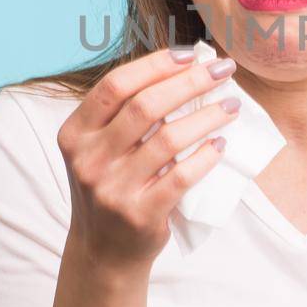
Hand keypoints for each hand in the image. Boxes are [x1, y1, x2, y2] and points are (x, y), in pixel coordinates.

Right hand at [54, 45, 240, 269]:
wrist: (103, 252)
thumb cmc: (110, 187)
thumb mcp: (99, 149)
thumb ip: (126, 114)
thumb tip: (184, 68)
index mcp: (75, 134)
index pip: (116, 86)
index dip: (155, 65)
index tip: (190, 55)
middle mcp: (88, 159)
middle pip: (145, 106)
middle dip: (191, 82)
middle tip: (223, 70)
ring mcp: (112, 188)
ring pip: (169, 138)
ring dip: (207, 116)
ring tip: (231, 105)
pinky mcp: (139, 214)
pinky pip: (181, 176)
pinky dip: (205, 156)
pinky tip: (220, 144)